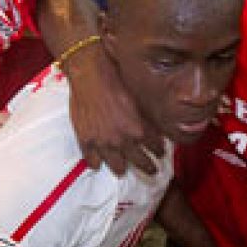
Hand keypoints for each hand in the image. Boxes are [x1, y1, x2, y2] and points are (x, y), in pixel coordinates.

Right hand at [65, 42, 163, 174]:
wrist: (90, 75)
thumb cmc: (116, 80)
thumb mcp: (138, 99)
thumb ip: (146, 118)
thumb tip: (154, 127)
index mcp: (138, 130)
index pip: (154, 146)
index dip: (159, 150)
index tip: (161, 153)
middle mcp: (122, 140)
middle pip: (138, 160)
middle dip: (147, 166)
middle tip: (152, 171)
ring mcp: (103, 142)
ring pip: (115, 164)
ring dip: (121, 169)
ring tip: (123, 171)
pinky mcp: (86, 140)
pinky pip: (91, 158)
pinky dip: (94, 163)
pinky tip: (97, 165)